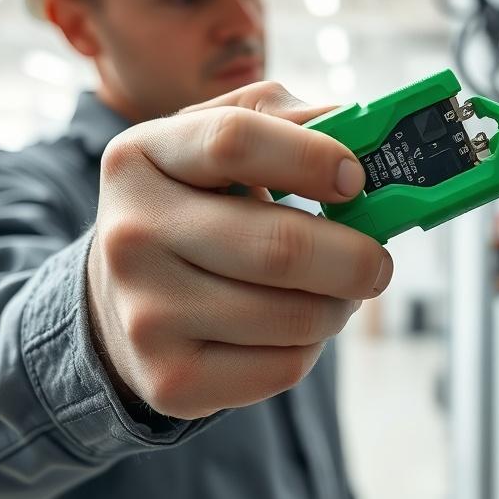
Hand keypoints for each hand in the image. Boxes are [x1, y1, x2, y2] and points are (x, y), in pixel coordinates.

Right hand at [86, 81, 392, 418]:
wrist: (121, 300)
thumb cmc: (193, 206)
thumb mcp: (214, 144)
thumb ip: (281, 119)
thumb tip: (358, 125)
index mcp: (142, 157)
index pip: (234, 141)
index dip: (313, 157)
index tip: (355, 180)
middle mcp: (132, 234)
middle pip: (280, 246)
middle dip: (355, 256)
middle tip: (377, 260)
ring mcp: (146, 314)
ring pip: (294, 316)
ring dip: (340, 305)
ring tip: (336, 291)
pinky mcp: (170, 379)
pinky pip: (283, 367)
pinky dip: (312, 347)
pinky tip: (294, 327)